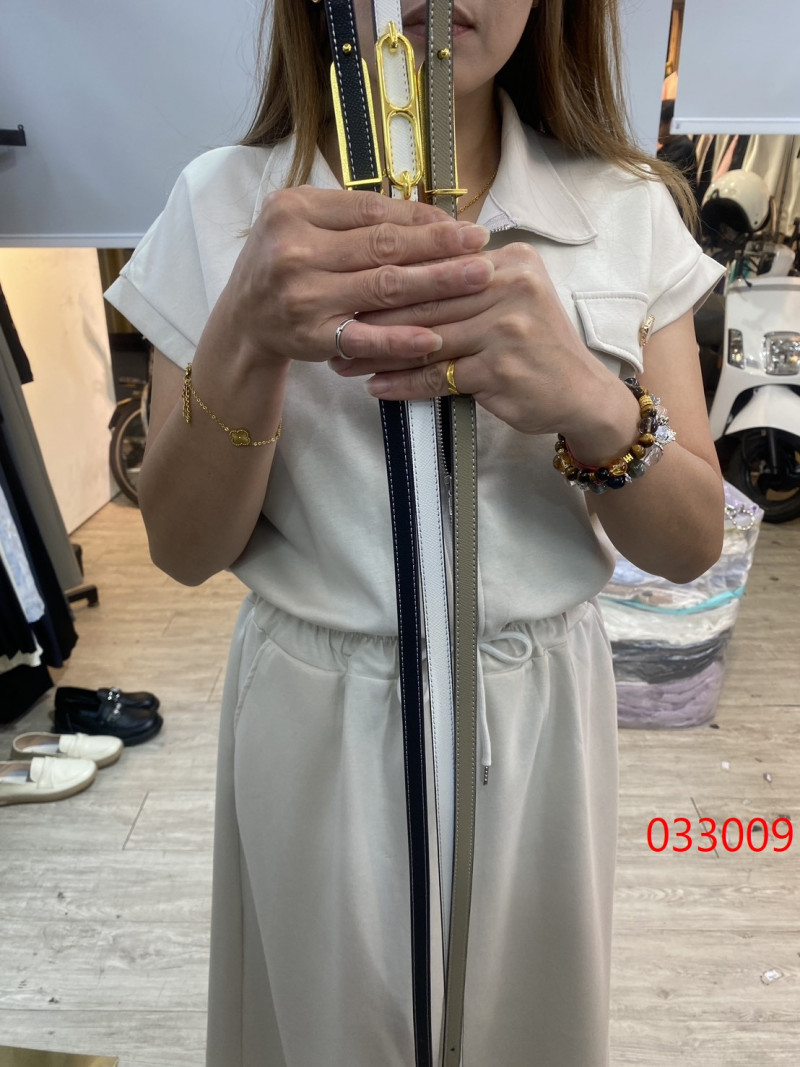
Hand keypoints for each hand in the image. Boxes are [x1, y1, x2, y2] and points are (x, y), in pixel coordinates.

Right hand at [210, 186, 494, 369]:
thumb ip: (351, 217)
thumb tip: (427, 216)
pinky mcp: (311, 337)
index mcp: (295, 210)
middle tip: (482, 244)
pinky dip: (400, 339)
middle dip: (439, 245)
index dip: (421, 217)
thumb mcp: (301, 224)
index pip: (372, 211)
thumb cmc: (281, 264)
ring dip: (436, 283)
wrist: (242, 320)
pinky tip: (434, 337)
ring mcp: (304, 296)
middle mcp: (296, 250)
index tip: (459, 223)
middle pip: (383, 246)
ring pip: (383, 287)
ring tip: (476, 278)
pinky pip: (365, 338)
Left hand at [330, 241, 638, 453]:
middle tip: (332, 324)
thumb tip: (398, 272)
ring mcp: (507, 327)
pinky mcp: (501, 367)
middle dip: (374, 315)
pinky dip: (403, 383)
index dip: (389, 277)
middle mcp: (511, 285)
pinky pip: (438, 375)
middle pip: (427, 299)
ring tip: (343, 360)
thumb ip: (467, 284)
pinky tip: (376, 385)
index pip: (437, 265)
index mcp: (511, 260)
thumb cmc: (537, 346)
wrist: (582, 392)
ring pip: (426, 338)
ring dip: (378, 352)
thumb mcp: (513, 298)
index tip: (349, 287)